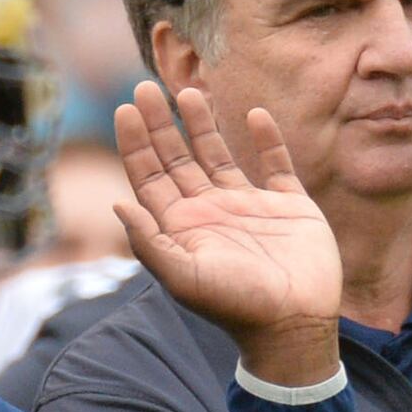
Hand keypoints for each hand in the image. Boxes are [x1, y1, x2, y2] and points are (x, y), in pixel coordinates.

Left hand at [111, 82, 340, 384]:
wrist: (294, 324)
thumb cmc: (235, 306)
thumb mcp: (183, 277)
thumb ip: (150, 242)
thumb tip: (117, 203)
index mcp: (181, 227)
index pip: (149, 176)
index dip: (135, 143)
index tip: (124, 109)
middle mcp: (210, 212)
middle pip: (177, 158)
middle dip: (160, 124)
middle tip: (145, 87)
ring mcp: (248, 206)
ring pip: (219, 155)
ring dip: (204, 124)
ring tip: (188, 91)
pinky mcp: (288, 205)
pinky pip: (274, 164)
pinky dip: (266, 139)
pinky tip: (255, 114)